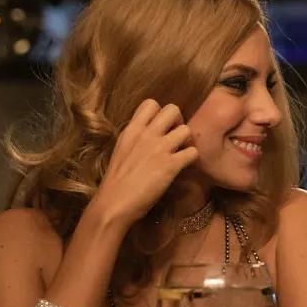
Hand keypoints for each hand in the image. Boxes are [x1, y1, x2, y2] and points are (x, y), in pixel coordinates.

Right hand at [91, 99, 198, 226]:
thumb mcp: (122, 150)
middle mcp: (146, 134)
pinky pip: (193, 152)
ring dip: (188, 141)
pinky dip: (192, 158)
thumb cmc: (117, 181)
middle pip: (173, 109)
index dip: (161, 113)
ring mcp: (159, 148)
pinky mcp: (171, 165)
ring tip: (182, 152)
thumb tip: (152, 134)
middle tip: (176, 138)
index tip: (162, 128)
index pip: (151, 103)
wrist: (114, 203)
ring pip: (187, 129)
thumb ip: (136, 138)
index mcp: (132, 130)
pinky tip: (185, 166)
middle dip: (179, 121)